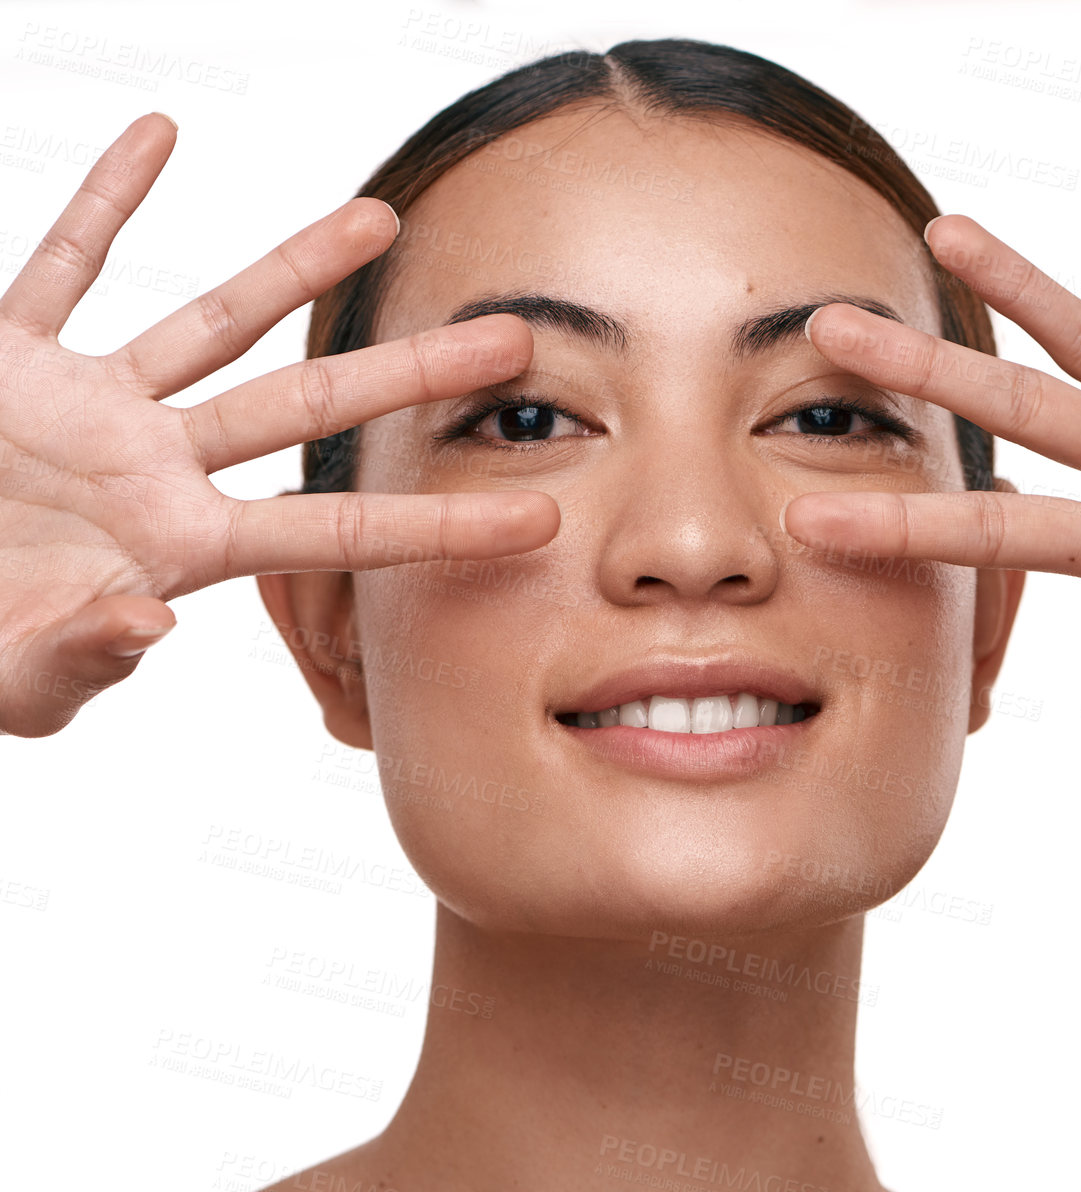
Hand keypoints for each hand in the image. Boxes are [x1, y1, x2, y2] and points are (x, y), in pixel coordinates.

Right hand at [0, 112, 556, 738]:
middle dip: (413, 373)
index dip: (441, 524)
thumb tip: (148, 627)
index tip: (541, 516)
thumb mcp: (21, 677)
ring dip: (292, 267)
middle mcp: (159, 469)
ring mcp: (91, 408)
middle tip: (515, 343)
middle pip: (309, 407)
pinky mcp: (10, 362)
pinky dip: (103, 201)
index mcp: (181, 549)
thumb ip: (88, 658)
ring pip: (213, 322)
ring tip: (381, 217)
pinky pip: (62, 265)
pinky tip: (158, 138)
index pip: (341, 531)